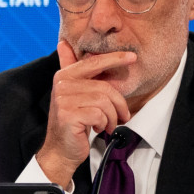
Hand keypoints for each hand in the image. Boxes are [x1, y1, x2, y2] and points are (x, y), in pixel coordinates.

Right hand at [35, 43, 135, 187]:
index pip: (93, 62)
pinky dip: (104, 124)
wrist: (61, 150)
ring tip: (107, 125)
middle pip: (104, 87)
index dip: (114, 58)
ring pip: (104, 102)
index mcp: (64, 75)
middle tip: (122, 117)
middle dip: (118, 105)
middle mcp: (62, 85)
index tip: (132, 57)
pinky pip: (99, 115)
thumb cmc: (73, 122)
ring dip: (111, 117)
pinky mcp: (68, 115)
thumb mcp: (73, 94)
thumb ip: (70, 69)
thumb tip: (63, 43)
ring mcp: (63, 100)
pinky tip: (98, 129)